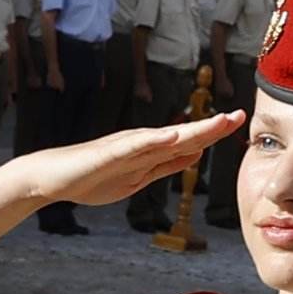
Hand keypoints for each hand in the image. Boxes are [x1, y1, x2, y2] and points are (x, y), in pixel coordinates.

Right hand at [16, 112, 245, 211]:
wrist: (52, 178)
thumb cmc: (92, 178)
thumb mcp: (138, 177)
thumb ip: (166, 165)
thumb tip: (196, 154)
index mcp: (150, 152)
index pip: (189, 142)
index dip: (214, 133)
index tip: (240, 122)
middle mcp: (142, 144)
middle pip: (183, 135)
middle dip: (212, 127)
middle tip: (240, 115)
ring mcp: (125, 148)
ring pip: (165, 137)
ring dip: (192, 129)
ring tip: (217, 122)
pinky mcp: (108, 154)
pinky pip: (134, 147)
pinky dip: (155, 140)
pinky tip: (173, 135)